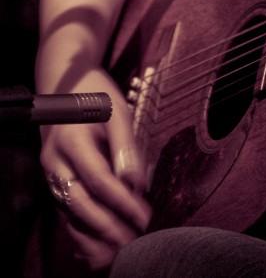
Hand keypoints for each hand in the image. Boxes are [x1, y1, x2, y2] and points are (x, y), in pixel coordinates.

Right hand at [40, 66, 150, 270]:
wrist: (66, 88)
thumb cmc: (95, 96)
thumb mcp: (116, 110)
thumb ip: (125, 146)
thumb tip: (136, 182)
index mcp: (71, 141)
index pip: (98, 179)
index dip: (121, 201)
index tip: (144, 216)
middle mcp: (55, 161)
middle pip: (79, 203)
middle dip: (107, 226)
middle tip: (134, 239)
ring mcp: (51, 174)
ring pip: (69, 213)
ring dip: (94, 235)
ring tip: (120, 249)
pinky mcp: (54, 182)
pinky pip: (65, 212)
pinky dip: (81, 232)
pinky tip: (100, 246)